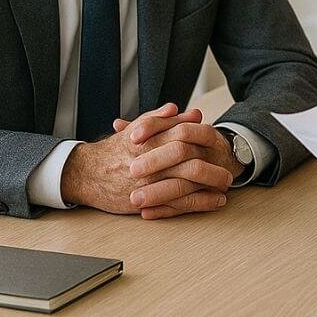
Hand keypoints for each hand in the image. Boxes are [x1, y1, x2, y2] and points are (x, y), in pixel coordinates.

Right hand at [59, 104, 230, 216]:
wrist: (87, 174)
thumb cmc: (115, 150)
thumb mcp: (137, 129)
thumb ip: (161, 119)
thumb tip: (188, 111)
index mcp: (148, 142)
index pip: (183, 136)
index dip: (203, 138)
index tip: (217, 140)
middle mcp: (149, 163)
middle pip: (189, 162)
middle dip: (213, 166)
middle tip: (229, 169)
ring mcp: (148, 184)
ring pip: (187, 184)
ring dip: (210, 185)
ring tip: (225, 185)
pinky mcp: (147, 203)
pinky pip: (180, 205)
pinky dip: (201, 203)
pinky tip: (215, 201)